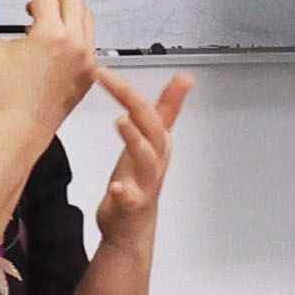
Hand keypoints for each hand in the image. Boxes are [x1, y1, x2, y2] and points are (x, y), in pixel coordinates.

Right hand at [0, 0, 100, 149]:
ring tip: (38, 8)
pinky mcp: (89, 73)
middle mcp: (76, 45)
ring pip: (84, 14)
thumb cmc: (1, 96)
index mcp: (52, 36)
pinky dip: (71, 26)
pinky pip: (87, 38)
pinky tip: (49, 32)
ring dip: (63, 3)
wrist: (18, 133)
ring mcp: (88, 59)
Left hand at [92, 67, 193, 243]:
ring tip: (122, 122)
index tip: (109, 70)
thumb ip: (167, 107)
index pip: (149, 108)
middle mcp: (155, 158)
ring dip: (135, 139)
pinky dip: (125, 192)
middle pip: (151, 126)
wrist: (133, 224)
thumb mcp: (152, 138)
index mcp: (158, 141)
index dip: (129, 87)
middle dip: (133, 100)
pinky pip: (131, 198)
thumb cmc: (140, 179)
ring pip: (147, 158)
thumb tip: (185, 78)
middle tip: (109, 79)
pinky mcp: (133, 204)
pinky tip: (117, 187)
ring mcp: (145, 181)